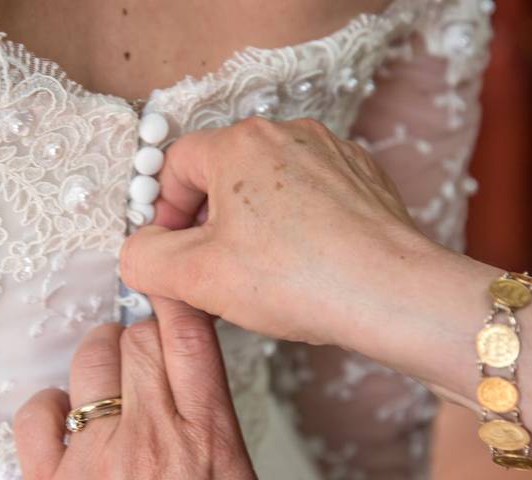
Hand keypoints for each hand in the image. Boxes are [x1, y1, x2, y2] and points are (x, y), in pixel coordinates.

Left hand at [13, 298, 266, 479]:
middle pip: (136, 338)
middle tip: (140, 355)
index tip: (170, 295)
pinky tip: (66, 421)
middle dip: (139, 335)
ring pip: (89, 360)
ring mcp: (95, 460)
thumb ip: (213, 423)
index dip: (176, 302)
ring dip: (99, 359)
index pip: (188, 334)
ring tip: (104, 383)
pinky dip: (49, 405)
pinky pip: (35, 412)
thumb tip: (189, 378)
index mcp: (208, 437)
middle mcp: (151, 436)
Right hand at [119, 116, 448, 346]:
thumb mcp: (196, 277)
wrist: (391, 293)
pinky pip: (311, 195)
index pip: (176, 166)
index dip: (164, 213)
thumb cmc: (298, 278)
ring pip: (268, 185)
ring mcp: (331, 152)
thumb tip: (140, 251)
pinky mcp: (363, 177)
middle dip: (209, 222)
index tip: (172, 254)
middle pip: (223, 173)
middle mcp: (287, 133)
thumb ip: (145, 259)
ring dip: (253, 225)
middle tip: (213, 271)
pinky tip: (304, 265)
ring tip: (262, 274)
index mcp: (239, 144)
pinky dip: (297, 225)